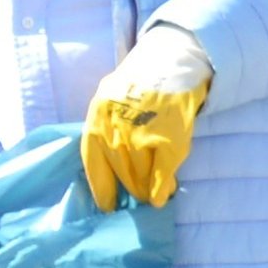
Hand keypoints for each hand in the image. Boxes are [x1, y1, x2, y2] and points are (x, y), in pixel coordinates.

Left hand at [84, 29, 211, 209]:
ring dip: (147, 190)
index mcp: (97, 120)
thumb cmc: (138, 85)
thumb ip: (107, 130)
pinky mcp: (169, 140)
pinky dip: (163, 188)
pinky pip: (163, 174)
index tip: (108, 206)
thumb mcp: (110, 101)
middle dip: (130, 190)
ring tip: (152, 195)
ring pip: (142, 177)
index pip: (94, 165)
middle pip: (122, 174)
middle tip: (136, 199)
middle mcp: (116, 131)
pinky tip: (163, 196)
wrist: (172, 61)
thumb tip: (112, 168)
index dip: (102, 189)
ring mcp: (143, 136)